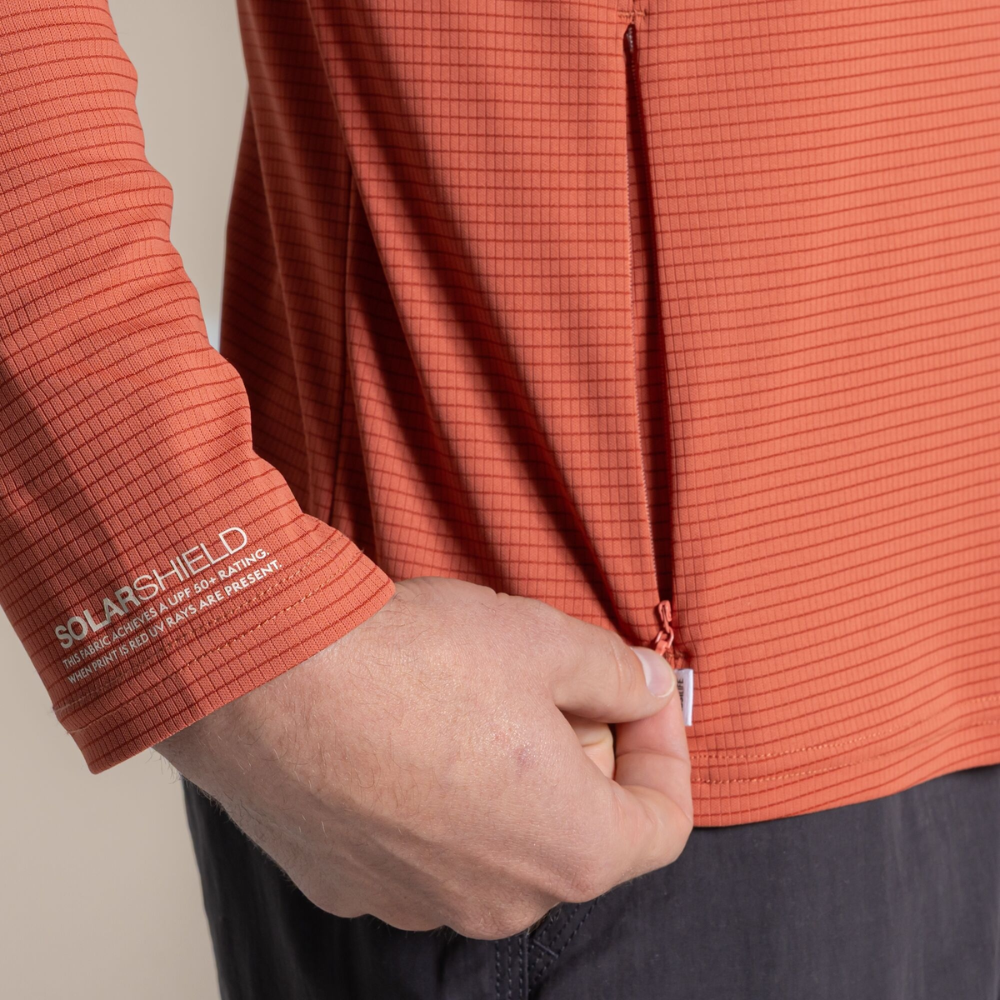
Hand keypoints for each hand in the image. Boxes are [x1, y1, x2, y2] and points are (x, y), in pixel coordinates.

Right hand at [156, 576, 691, 939]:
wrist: (266, 678)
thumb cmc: (413, 661)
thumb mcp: (544, 640)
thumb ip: (617, 671)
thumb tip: (647, 684)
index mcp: (568, 849)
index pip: (662, 824)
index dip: (665, 750)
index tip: (641, 695)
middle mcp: (499, 900)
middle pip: (577, 833)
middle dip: (584, 757)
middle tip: (557, 683)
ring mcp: (418, 900)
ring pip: (496, 842)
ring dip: (507, 781)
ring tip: (475, 702)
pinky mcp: (351, 884)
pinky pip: (422, 846)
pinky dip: (437, 798)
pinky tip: (407, 734)